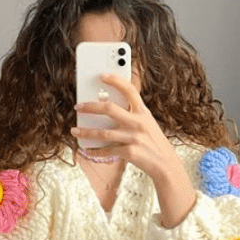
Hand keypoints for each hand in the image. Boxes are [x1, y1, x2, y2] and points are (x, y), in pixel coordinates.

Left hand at [72, 73, 196, 227]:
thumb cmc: (153, 141)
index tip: (101, 75)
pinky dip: (95, 151)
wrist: (166, 163)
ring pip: (103, 133)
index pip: (129, 90)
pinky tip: (87, 150)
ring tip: (74, 131)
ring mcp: (134, 138)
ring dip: (86, 132)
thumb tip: (107, 105)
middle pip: (109, 109)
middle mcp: (138, 122)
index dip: (115, 80)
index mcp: (143, 112)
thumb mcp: (147, 122)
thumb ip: (132, 113)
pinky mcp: (130, 152)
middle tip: (78, 106)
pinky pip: (107, 151)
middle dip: (90, 107)